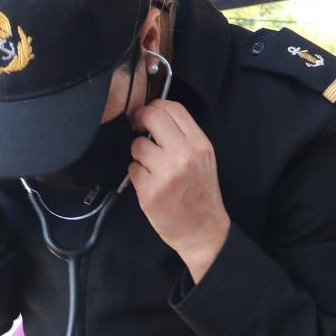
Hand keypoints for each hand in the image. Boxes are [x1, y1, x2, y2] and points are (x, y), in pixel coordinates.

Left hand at [129, 100, 229, 281]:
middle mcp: (184, 155)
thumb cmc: (200, 193)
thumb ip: (183, 137)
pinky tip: (148, 184)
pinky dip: (136, 175)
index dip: (154, 106)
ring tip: (149, 166)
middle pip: (152, 116)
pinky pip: (132, 169)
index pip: (172, 107)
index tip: (148, 117)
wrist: (203, 229)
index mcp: (199, 144)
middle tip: (138, 130)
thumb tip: (155, 117)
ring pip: (136, 145)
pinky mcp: (150, 191)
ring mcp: (166, 173)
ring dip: (138, 154)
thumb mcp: (203, 158)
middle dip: (139, 120)